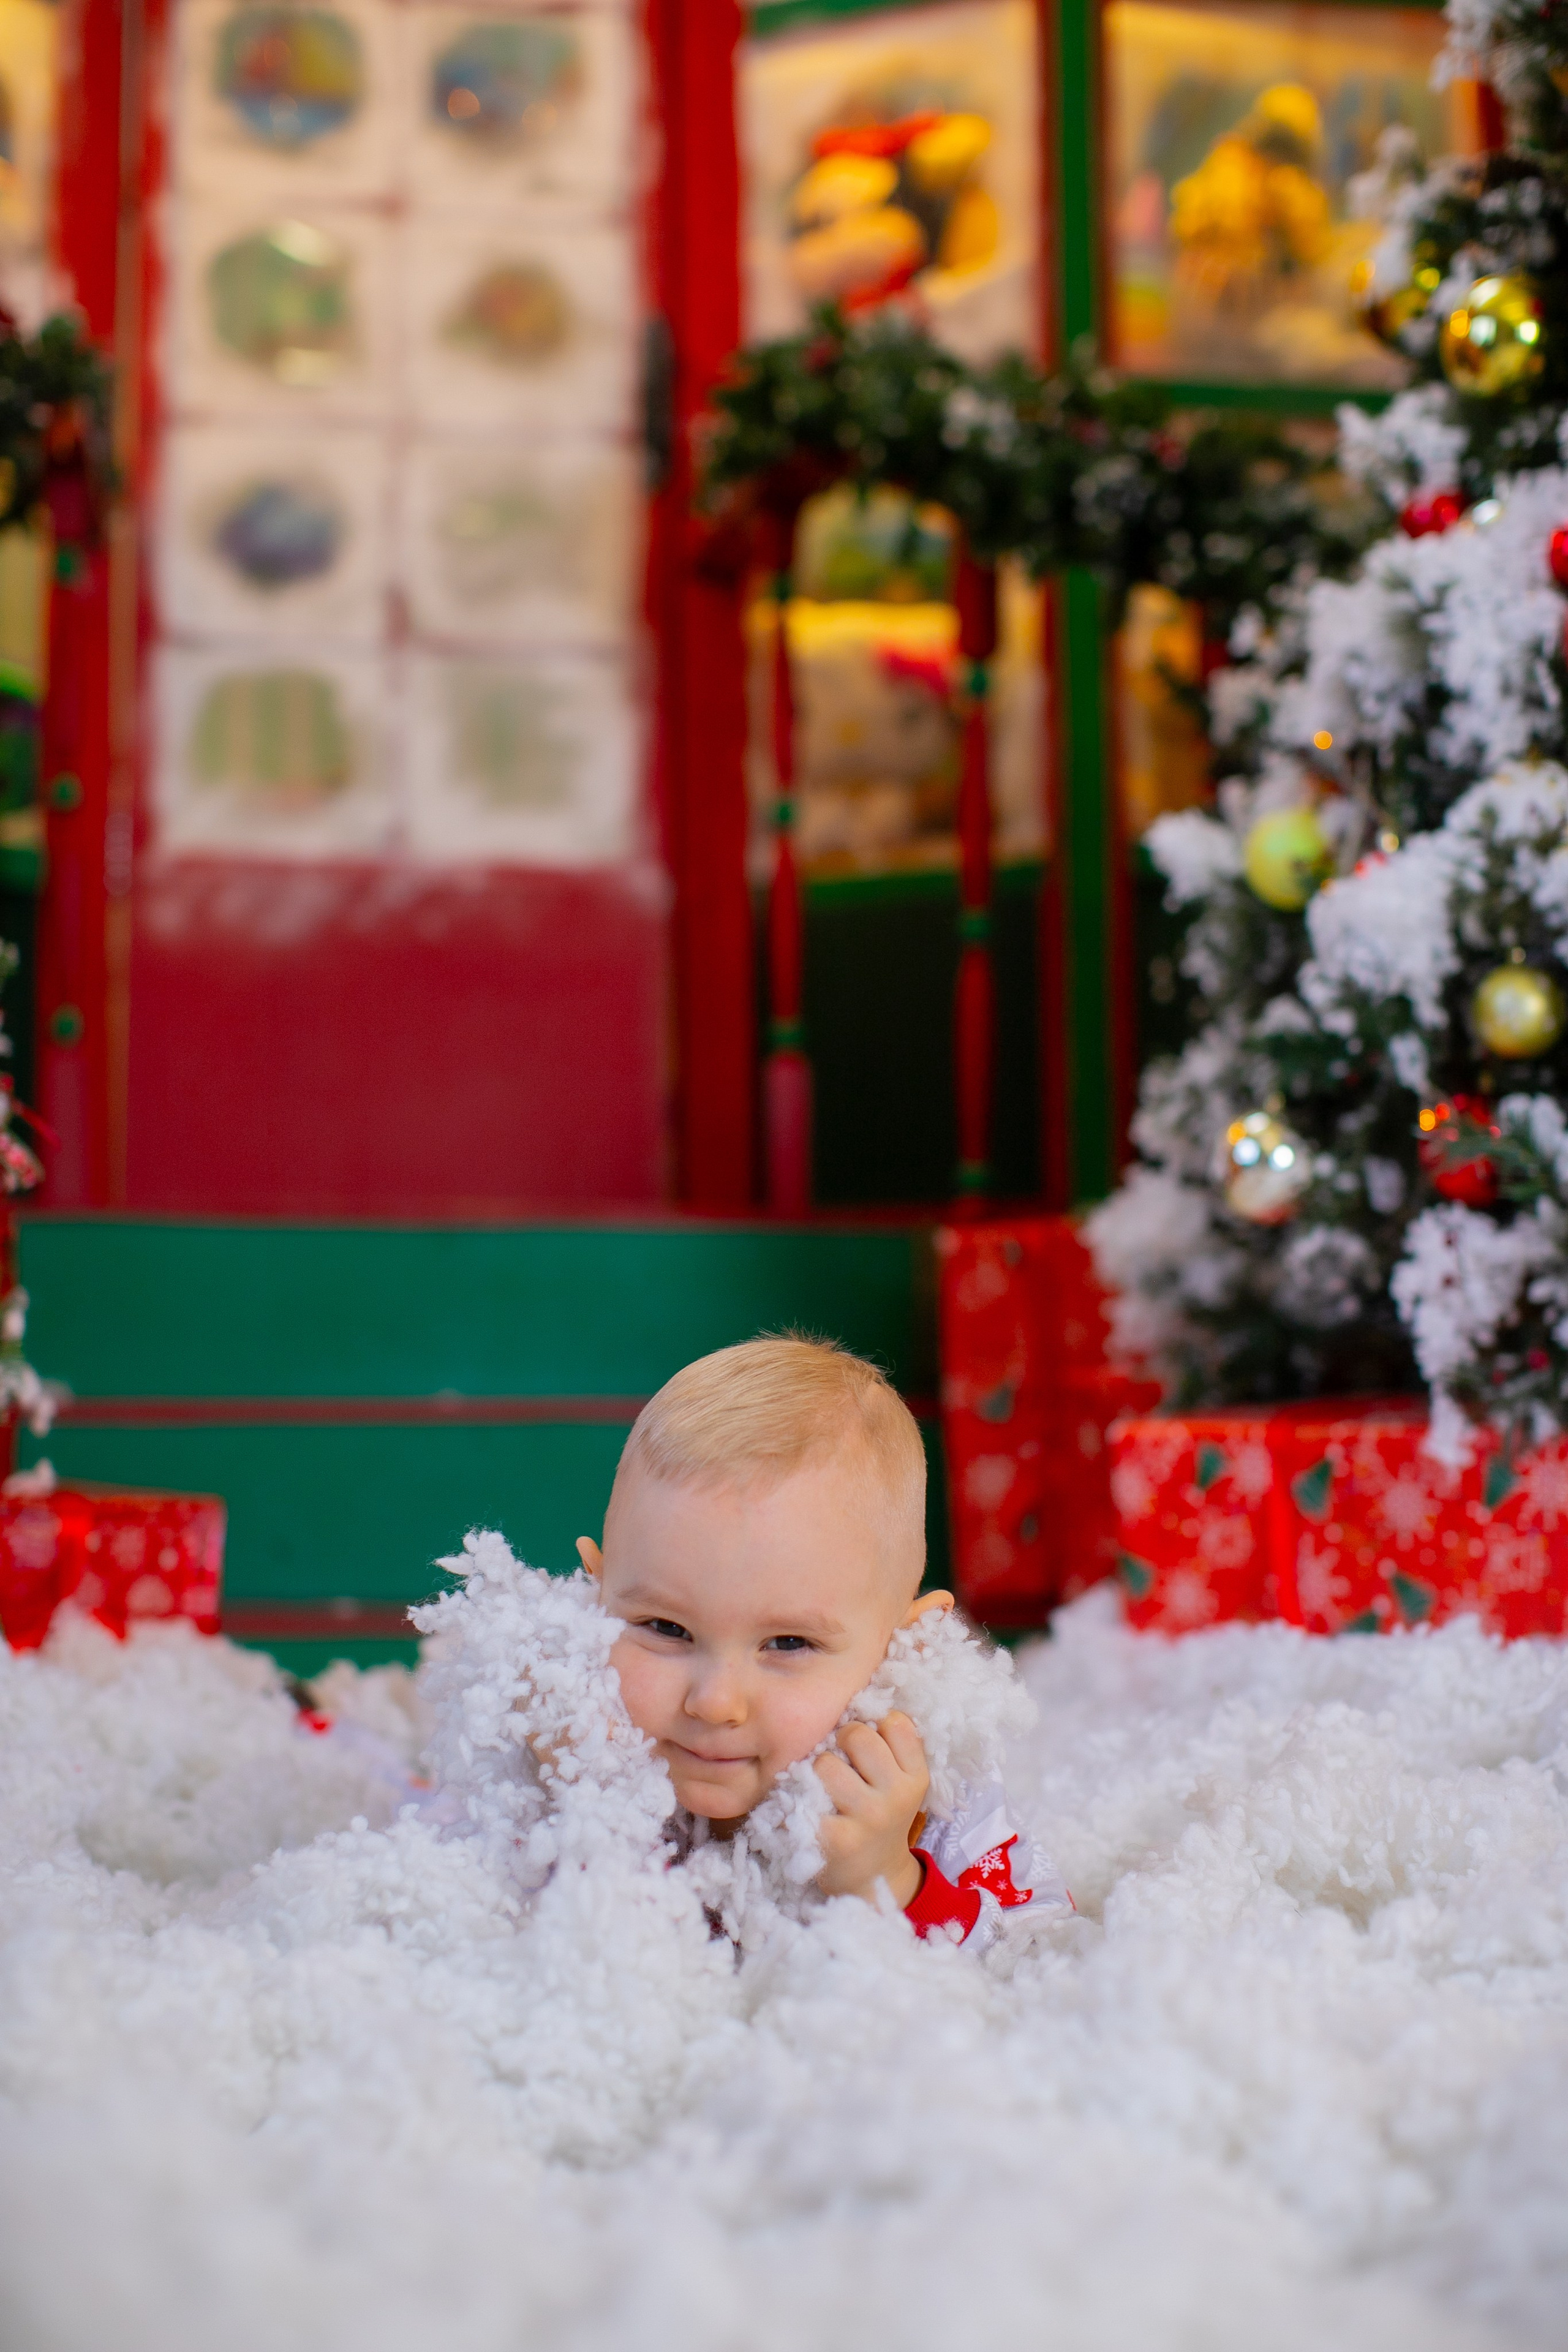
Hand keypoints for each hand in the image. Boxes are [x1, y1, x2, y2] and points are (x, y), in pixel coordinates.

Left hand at [814, 1711, 929, 1909]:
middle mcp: (897, 1796)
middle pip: (857, 1734)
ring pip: (825, 1763)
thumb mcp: (899, 1781)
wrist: (873, 1880)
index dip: (875, 1727)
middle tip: (843, 1768)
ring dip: (817, 1773)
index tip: (870, 1751)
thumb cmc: (879, 1816)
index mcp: (916, 1777)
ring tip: (826, 1792)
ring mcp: (868, 1819)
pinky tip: (807, 1814)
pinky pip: (803, 1798)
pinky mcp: (835, 1839)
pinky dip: (798, 1803)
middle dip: (842, 1744)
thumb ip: (888, 1744)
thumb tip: (857, 1687)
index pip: (894, 1721)